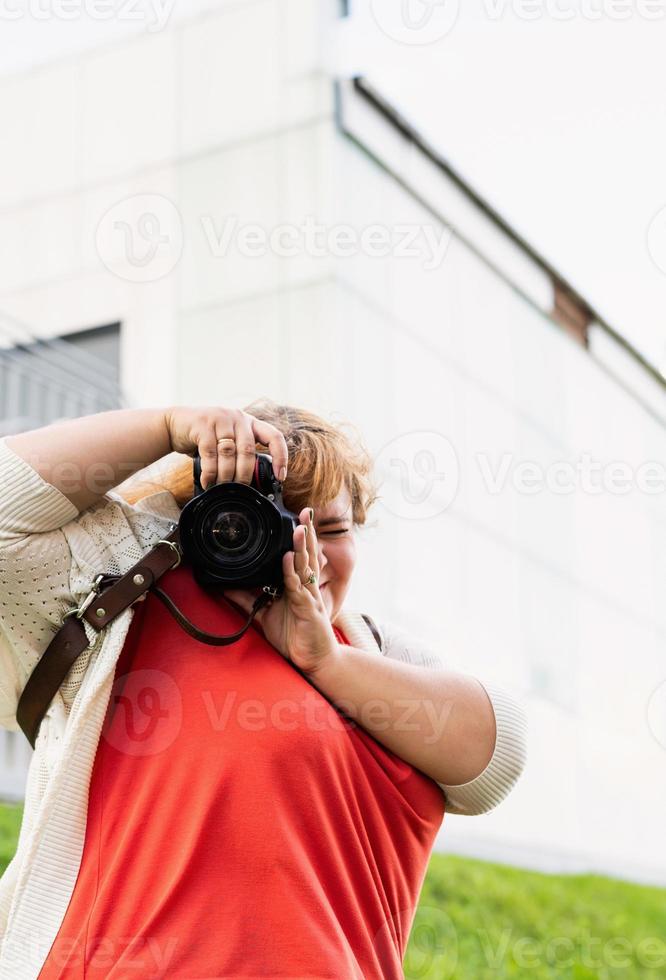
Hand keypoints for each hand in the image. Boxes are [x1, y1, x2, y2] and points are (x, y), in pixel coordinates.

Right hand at [164, 405, 288, 488]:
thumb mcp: (228, 441)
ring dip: (226, 475)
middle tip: (239, 488)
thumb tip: (253, 482)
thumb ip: (240, 454)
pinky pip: (210, 452)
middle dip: (244, 474)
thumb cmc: (206, 437)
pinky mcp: (202, 424)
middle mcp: (238, 417)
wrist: (176, 424)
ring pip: (228, 452)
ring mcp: (220, 418)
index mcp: (250, 423)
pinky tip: (208, 481)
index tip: (280, 476)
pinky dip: (210, 472)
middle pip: (248, 450)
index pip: (274, 436)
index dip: (280, 456)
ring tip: (222, 487)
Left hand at [224, 506, 339, 675]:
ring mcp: (309, 598)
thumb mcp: (266, 616)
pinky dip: (292, 574)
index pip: (301, 556)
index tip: (298, 518)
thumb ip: (247, 600)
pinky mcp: (308, 611)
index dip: (301, 538)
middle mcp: (306, 588)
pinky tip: (288, 561)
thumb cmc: (296, 638)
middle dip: (306, 533)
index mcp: (299, 587)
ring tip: (298, 528)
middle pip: (307, 555)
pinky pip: (298, 590)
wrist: (316, 662)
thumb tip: (226, 588)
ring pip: (305, 568)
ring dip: (301, 548)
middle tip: (305, 512)